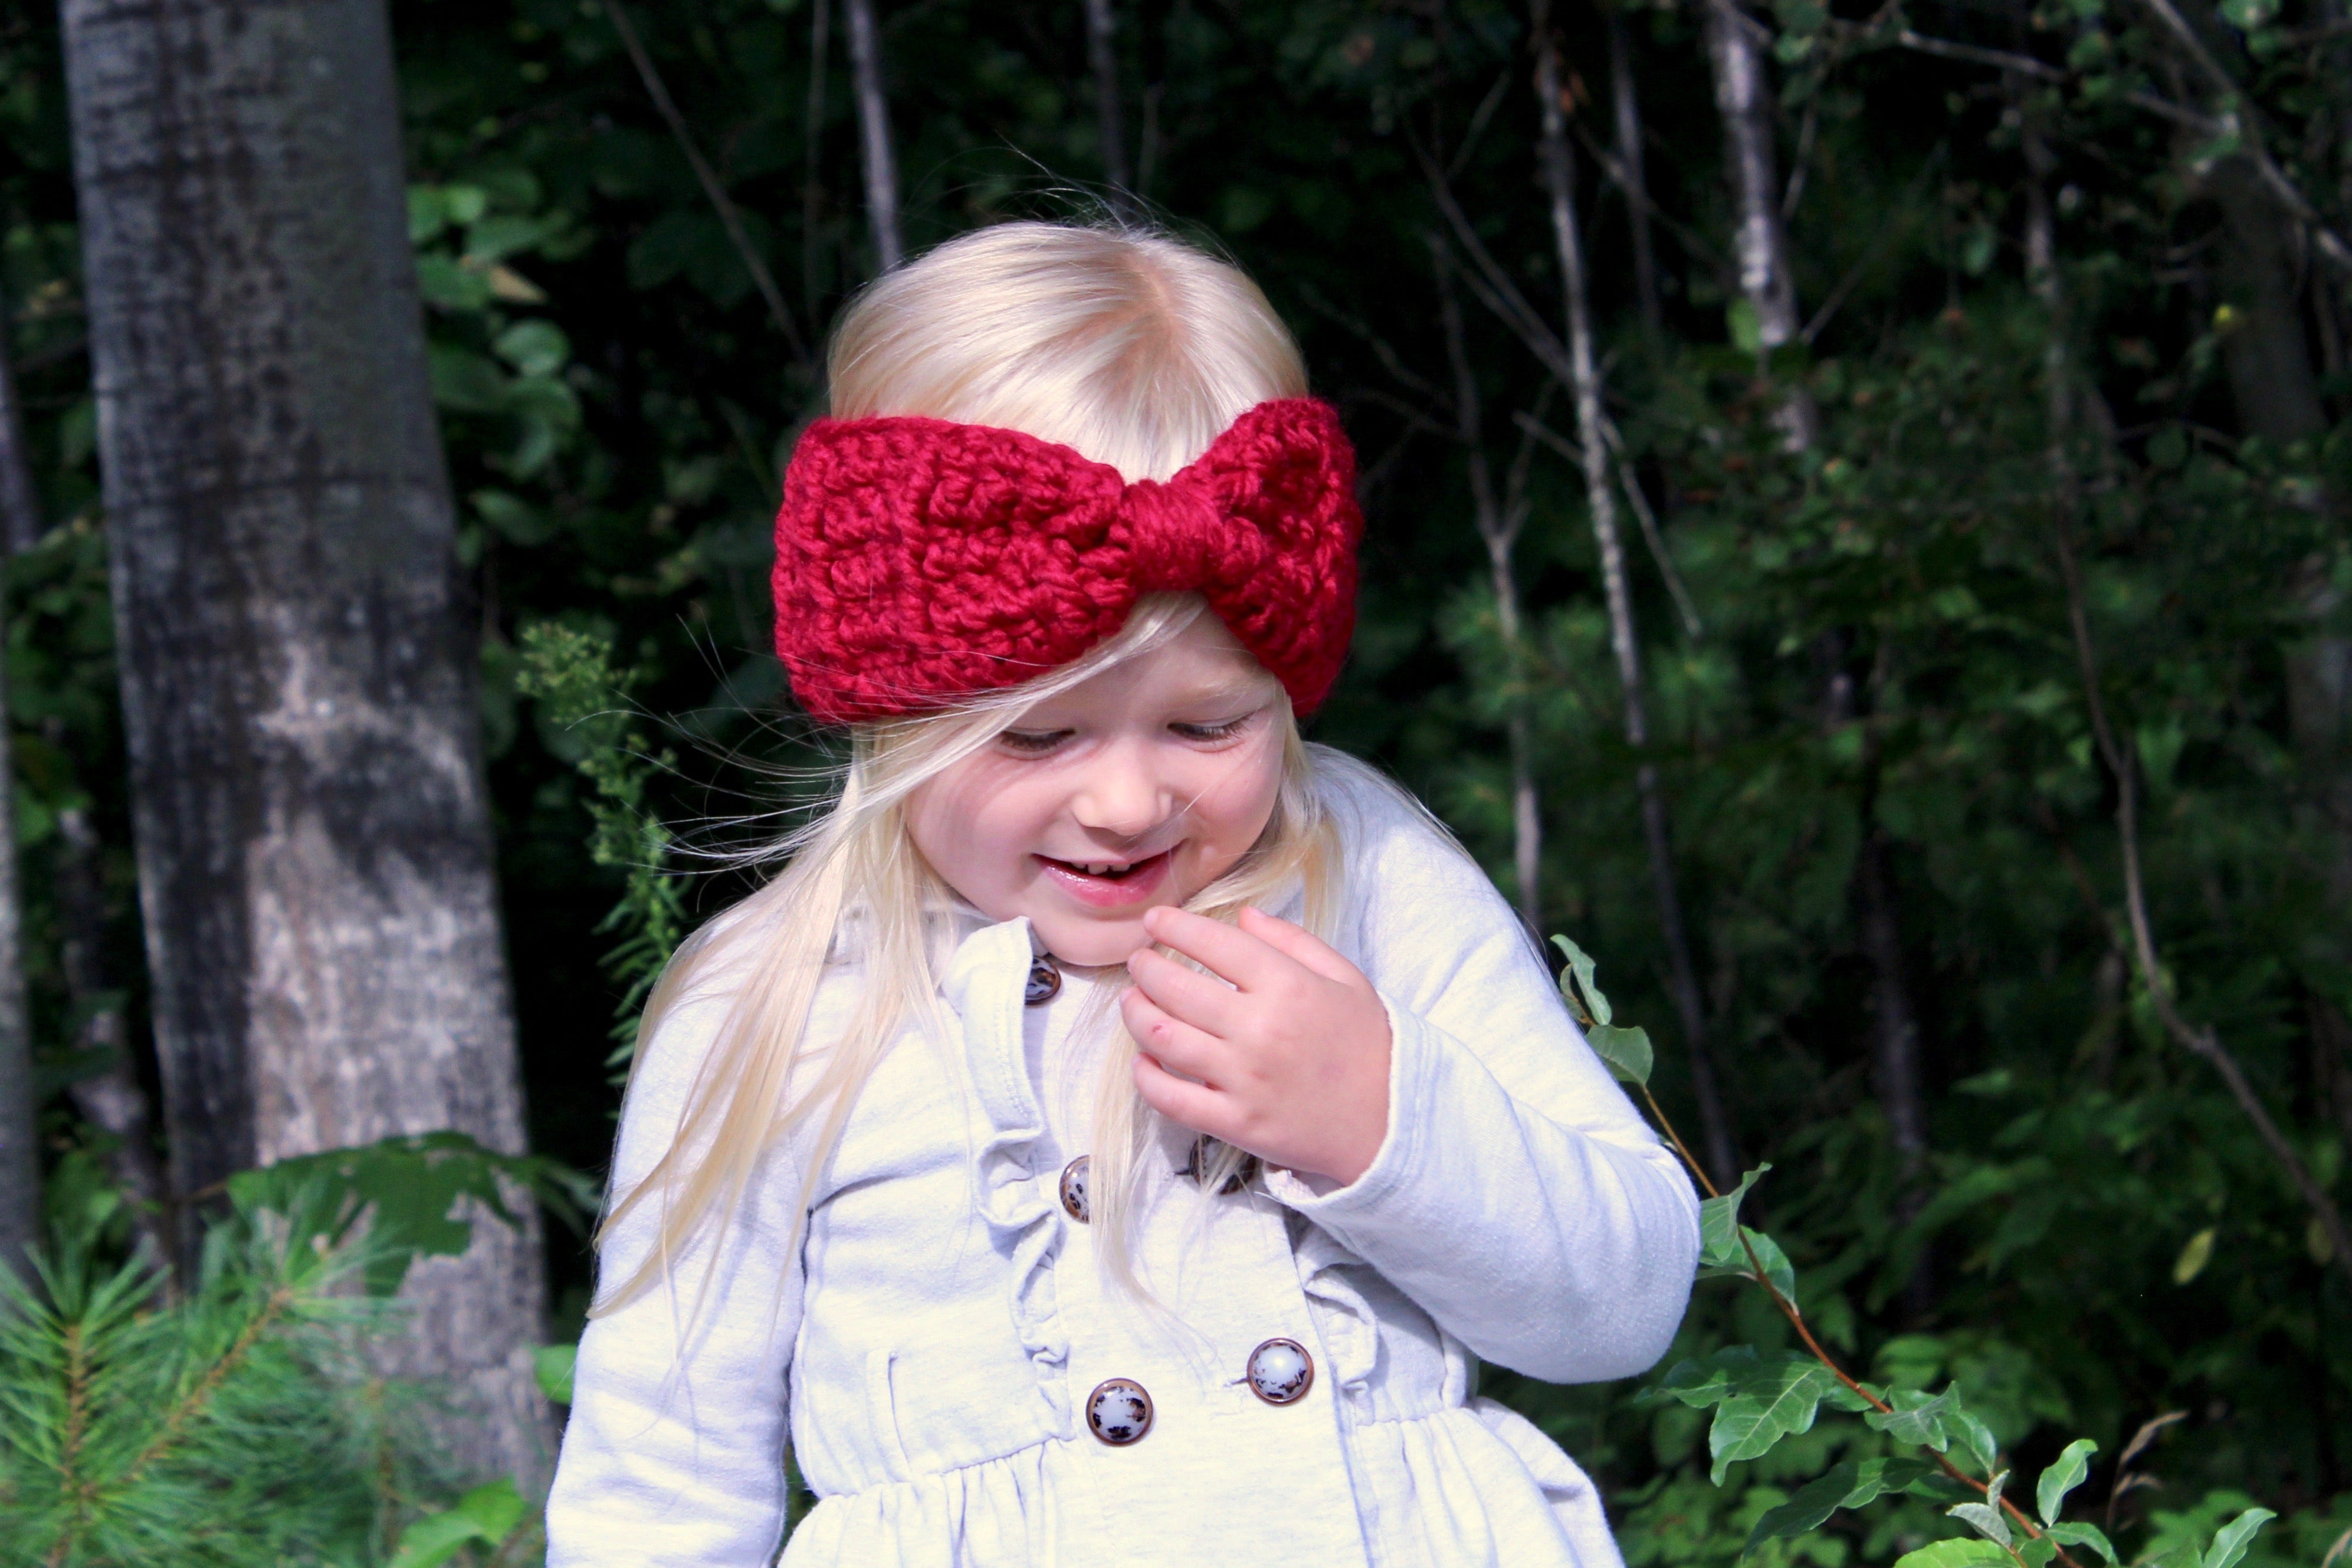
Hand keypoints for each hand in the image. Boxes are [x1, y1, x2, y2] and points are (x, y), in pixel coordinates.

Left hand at [1120, 905, 1392, 1186]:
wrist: (1391, 1122)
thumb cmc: (1368, 1044)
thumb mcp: (1344, 977)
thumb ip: (1293, 941)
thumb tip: (1242, 916)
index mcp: (1288, 987)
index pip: (1213, 943)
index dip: (1175, 926)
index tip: (1155, 919)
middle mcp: (1259, 1029)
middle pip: (1175, 988)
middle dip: (1145, 967)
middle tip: (1139, 960)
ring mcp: (1243, 1079)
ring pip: (1161, 1037)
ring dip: (1135, 1012)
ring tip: (1131, 999)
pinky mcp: (1234, 1122)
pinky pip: (1170, 1098)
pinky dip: (1146, 1074)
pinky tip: (1142, 1057)